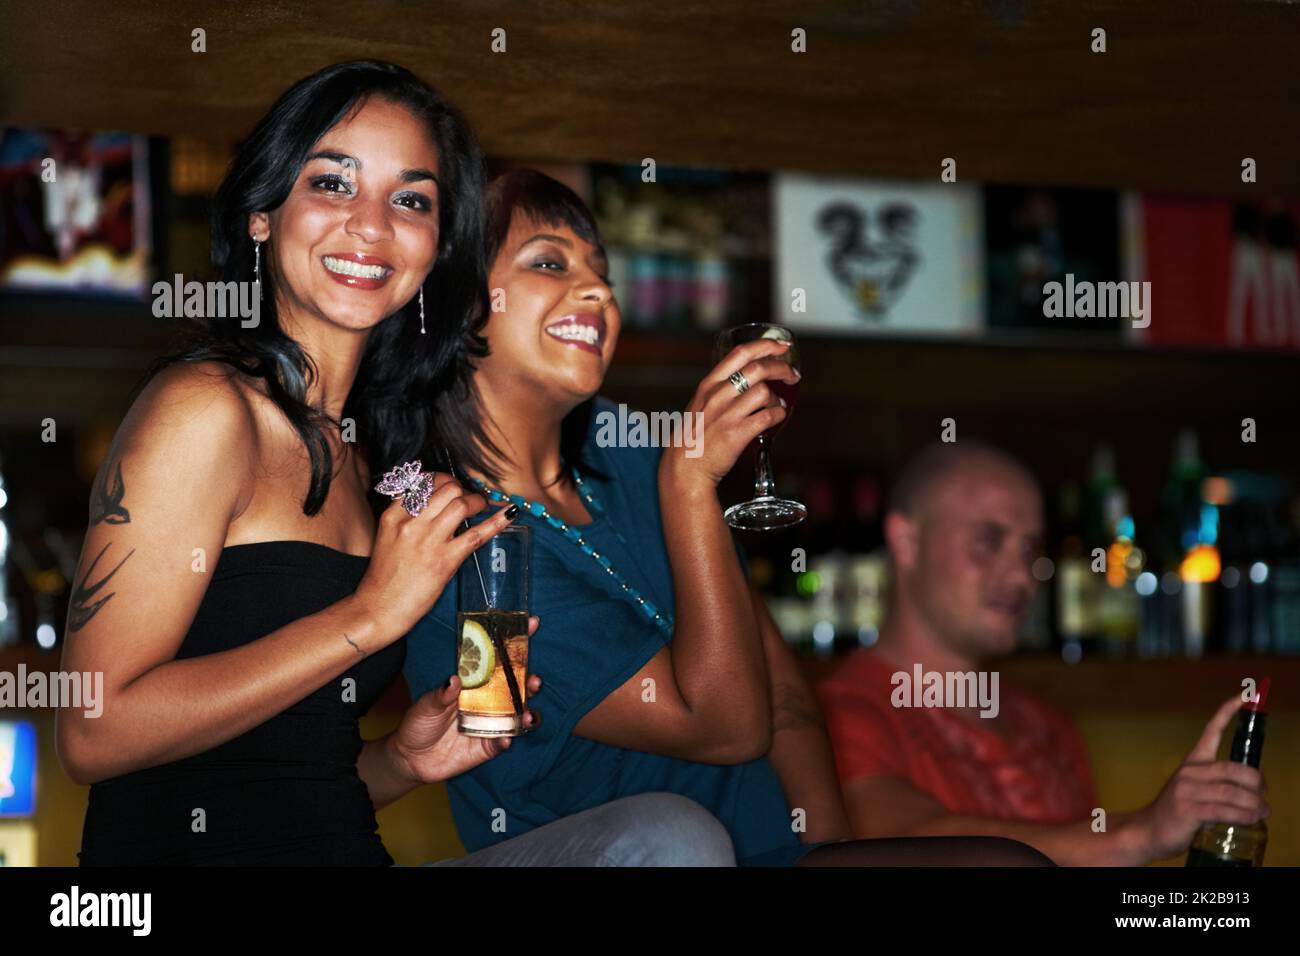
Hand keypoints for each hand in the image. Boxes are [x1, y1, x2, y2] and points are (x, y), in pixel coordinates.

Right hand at [353, 470, 517, 639]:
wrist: (378, 608)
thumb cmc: (384, 578)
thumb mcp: (387, 538)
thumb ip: (407, 518)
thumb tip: (434, 505)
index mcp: (393, 515)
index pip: (423, 482)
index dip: (444, 480)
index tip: (452, 487)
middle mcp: (410, 523)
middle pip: (447, 488)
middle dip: (463, 489)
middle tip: (468, 500)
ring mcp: (428, 540)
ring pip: (461, 503)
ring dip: (477, 502)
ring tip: (481, 508)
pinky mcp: (445, 560)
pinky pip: (476, 534)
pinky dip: (496, 522)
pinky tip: (508, 514)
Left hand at [389, 616, 542, 784]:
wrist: (411, 759)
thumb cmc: (419, 723)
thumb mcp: (426, 705)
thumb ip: (441, 694)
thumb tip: (454, 680)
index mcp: (475, 682)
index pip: (499, 659)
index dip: (517, 641)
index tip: (531, 624)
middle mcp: (487, 700)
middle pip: (517, 687)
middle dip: (530, 681)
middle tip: (533, 679)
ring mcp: (490, 722)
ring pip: (519, 714)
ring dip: (528, 713)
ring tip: (526, 713)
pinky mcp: (488, 746)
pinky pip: (503, 742)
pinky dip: (507, 740)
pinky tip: (504, 740)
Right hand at [659, 338, 798, 494]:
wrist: (685, 470)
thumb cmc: (692, 440)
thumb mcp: (699, 406)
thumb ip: (718, 393)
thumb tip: (744, 383)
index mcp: (708, 385)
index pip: (740, 353)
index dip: (765, 345)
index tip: (781, 345)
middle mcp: (718, 395)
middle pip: (758, 368)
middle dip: (781, 368)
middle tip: (792, 375)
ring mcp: (728, 414)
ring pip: (764, 392)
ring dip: (777, 397)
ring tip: (778, 404)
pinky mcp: (738, 433)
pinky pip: (768, 416)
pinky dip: (778, 414)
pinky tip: (778, 417)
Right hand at [1129, 694, 1268, 861]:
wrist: (1148, 830)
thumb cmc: (1178, 812)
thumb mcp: (1195, 791)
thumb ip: (1218, 785)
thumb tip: (1252, 791)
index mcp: (1192, 762)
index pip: (1211, 730)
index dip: (1228, 711)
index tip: (1246, 695)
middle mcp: (1190, 772)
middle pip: (1234, 769)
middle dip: (1257, 782)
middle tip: (1264, 795)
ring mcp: (1187, 791)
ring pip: (1233, 792)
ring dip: (1255, 805)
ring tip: (1263, 813)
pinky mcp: (1189, 810)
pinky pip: (1225, 811)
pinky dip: (1244, 816)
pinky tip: (1252, 819)